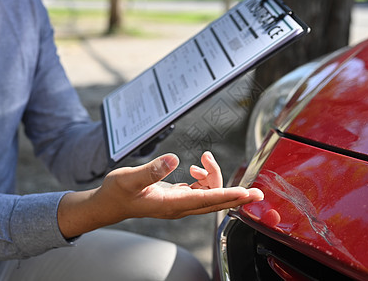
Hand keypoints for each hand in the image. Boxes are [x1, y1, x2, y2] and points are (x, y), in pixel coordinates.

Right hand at [58, 152, 262, 237]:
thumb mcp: (129, 178)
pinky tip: (197, 169)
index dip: (227, 195)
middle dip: (237, 197)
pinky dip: (205, 179)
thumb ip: (152, 171)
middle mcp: (179, 208)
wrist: (109, 204)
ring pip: (210, 194)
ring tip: (203, 159)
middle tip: (258, 193)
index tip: (246, 194)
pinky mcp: (179, 199)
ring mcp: (181, 205)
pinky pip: (202, 192)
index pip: (206, 200)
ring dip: (214, 177)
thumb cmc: (117, 192)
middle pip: (215, 202)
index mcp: (170, 205)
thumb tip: (174, 160)